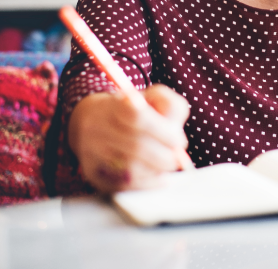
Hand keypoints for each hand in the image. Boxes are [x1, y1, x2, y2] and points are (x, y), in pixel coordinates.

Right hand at [68, 84, 189, 192]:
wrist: (94, 120)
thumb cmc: (134, 109)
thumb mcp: (154, 97)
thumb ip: (170, 106)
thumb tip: (175, 134)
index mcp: (114, 104)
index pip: (137, 118)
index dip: (163, 132)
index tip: (178, 139)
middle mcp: (97, 127)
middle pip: (136, 146)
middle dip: (164, 155)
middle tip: (177, 158)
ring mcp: (91, 151)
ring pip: (131, 168)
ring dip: (157, 169)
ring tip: (166, 165)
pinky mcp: (92, 173)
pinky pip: (123, 185)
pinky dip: (147, 183)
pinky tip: (157, 176)